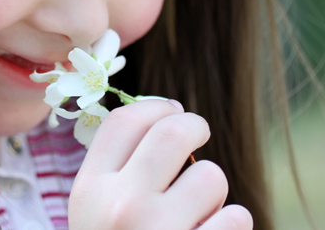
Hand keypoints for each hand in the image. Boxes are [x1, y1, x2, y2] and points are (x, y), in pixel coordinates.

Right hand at [68, 99, 252, 229]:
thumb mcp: (94, 214)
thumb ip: (115, 171)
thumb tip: (164, 115)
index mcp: (89, 192)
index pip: (124, 121)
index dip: (154, 106)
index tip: (170, 110)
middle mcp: (120, 207)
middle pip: (173, 131)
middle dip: (194, 126)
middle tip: (198, 134)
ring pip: (211, 176)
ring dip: (212, 190)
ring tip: (195, 211)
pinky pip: (236, 217)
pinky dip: (230, 225)